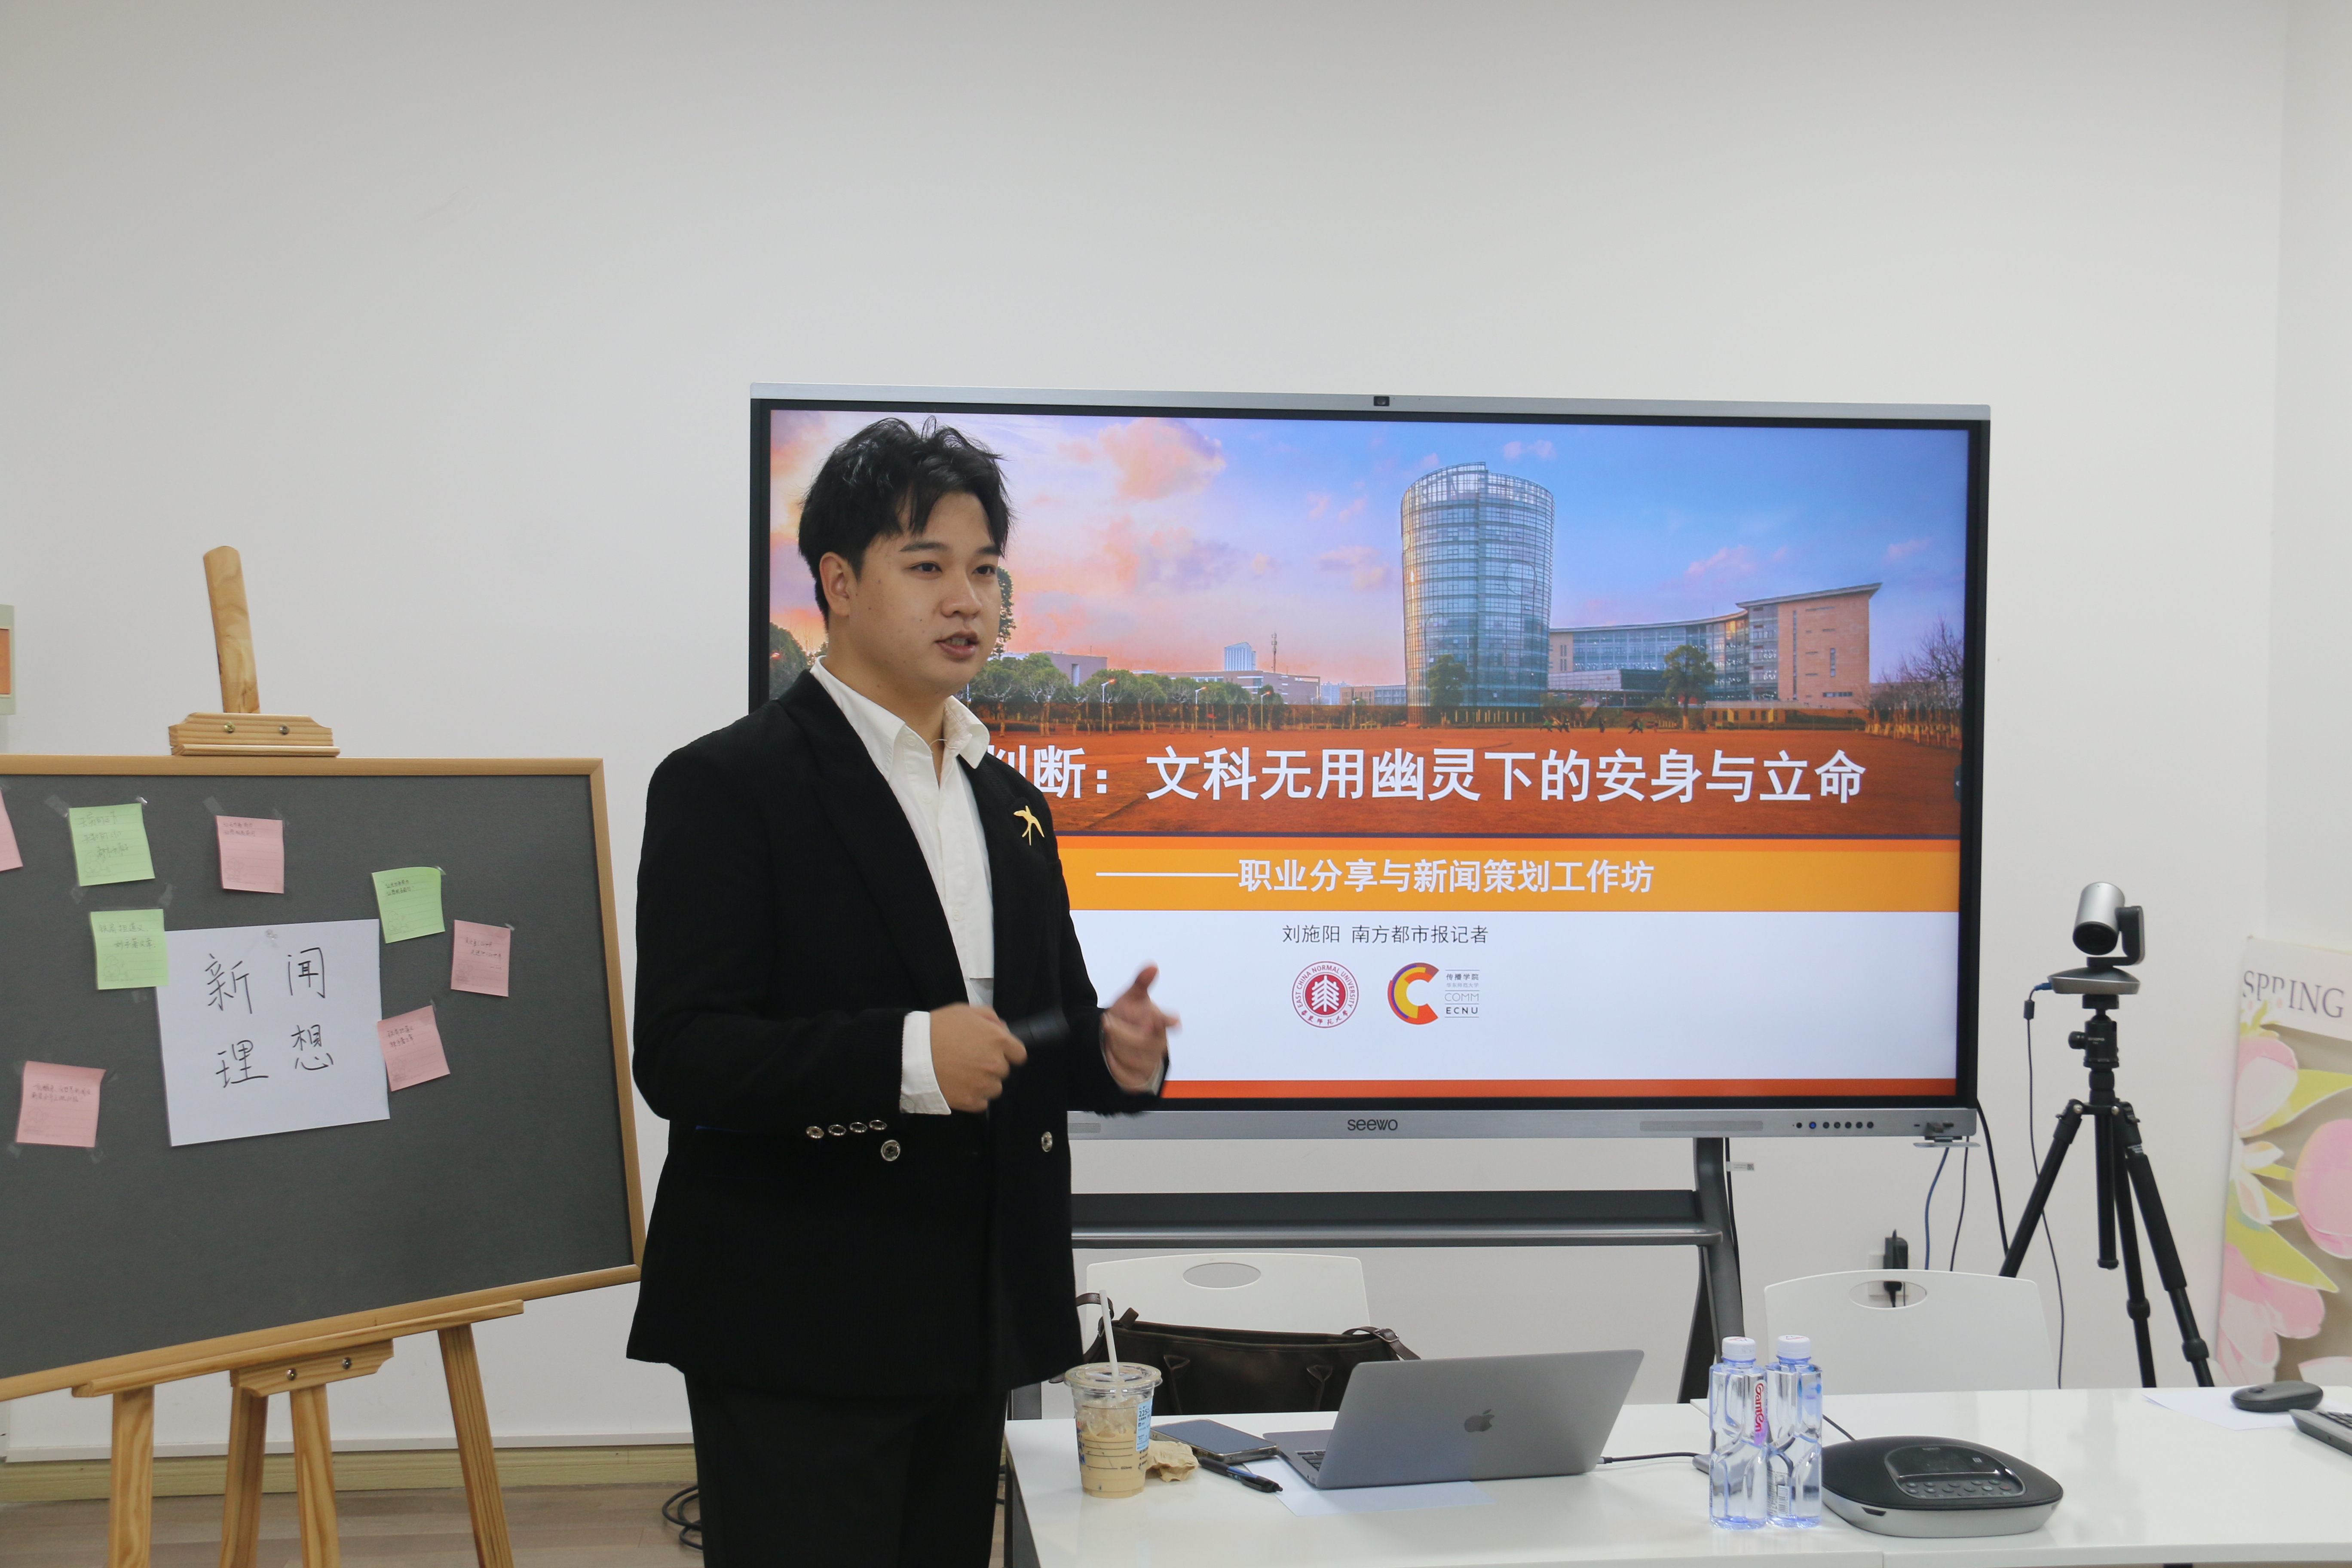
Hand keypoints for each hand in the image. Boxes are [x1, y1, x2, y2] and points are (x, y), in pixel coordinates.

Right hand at [930, 1004, 1027, 1112]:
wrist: (912, 1052)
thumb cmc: (938, 1028)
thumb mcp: (965, 1011)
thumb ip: (990, 1018)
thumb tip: (1004, 1030)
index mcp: (998, 1040)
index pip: (1019, 1054)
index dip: (1008, 1052)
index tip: (996, 1052)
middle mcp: (996, 1064)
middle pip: (1004, 1071)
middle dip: (991, 1066)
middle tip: (971, 1060)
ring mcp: (983, 1085)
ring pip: (994, 1088)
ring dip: (983, 1083)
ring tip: (963, 1074)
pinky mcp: (971, 1101)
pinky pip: (981, 1102)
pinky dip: (973, 1096)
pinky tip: (959, 1086)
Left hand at [1102, 965, 1177, 1091]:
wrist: (1121, 1039)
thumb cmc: (1131, 1015)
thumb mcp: (1132, 997)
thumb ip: (1141, 983)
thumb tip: (1152, 966)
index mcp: (1159, 1022)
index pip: (1166, 1021)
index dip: (1169, 1021)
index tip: (1174, 1021)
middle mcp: (1159, 1043)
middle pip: (1142, 1042)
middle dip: (1121, 1033)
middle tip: (1107, 1023)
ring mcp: (1153, 1061)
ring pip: (1133, 1060)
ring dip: (1116, 1049)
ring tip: (1111, 1039)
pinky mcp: (1143, 1078)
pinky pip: (1128, 1077)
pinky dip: (1116, 1066)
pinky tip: (1112, 1056)